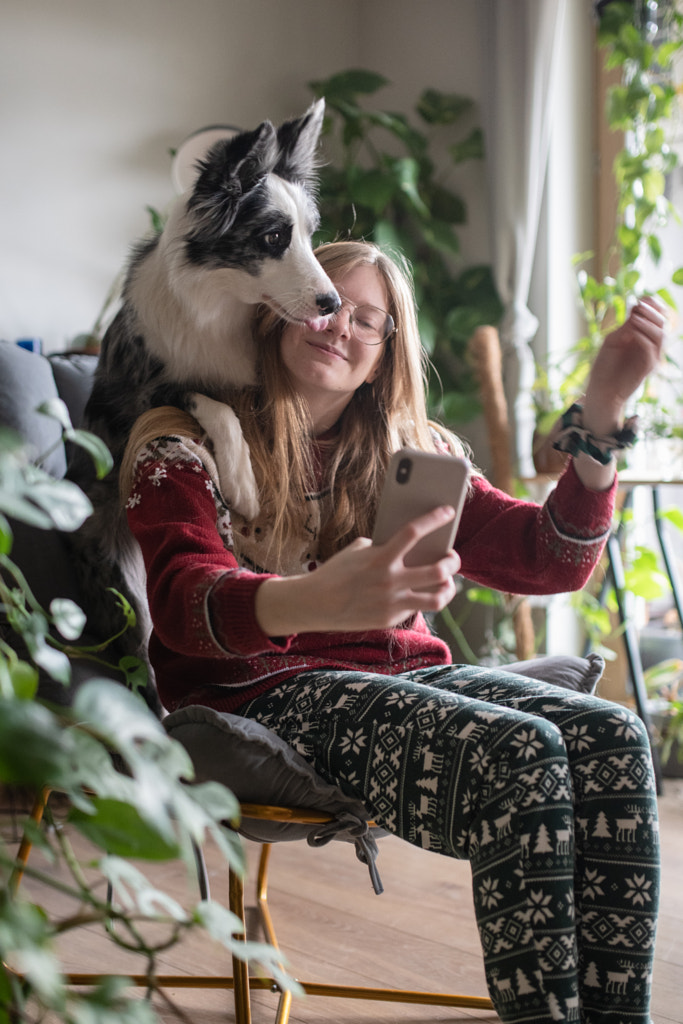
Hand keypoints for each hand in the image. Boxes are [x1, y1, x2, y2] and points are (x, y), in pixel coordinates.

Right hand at [255, 506, 460, 635]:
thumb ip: (383, 547)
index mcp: (380, 557)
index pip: (413, 532)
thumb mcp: (357, 551)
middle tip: (452, 556)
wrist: (316, 603)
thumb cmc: (336, 572)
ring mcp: (392, 603)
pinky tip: (420, 593)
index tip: (448, 511)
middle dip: (452, 562)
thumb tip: (409, 545)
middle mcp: (390, 581)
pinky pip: (416, 608)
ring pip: (437, 599)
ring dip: (448, 589)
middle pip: (438, 570)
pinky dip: (421, 599)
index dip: (434, 519)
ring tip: (447, 582)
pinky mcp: (390, 619)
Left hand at [583, 296, 665, 434]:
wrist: (601, 389)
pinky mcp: (648, 367)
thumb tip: (637, 309)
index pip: (657, 316)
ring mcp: (652, 356)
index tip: (641, 298)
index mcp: (644, 336)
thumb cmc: (605, 365)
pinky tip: (632, 330)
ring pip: (661, 335)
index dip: (653, 305)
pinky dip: (643, 336)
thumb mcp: (613, 340)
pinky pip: (651, 348)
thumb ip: (626, 326)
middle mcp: (651, 345)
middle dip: (652, 311)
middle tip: (638, 305)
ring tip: (635, 316)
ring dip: (648, 322)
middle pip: (663, 323)